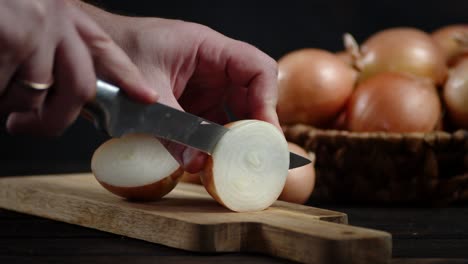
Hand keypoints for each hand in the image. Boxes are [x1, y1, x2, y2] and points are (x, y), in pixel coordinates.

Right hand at [0, 0, 156, 135]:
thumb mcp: (25, 9)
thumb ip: (45, 41)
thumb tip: (48, 83)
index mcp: (61, 11)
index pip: (105, 50)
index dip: (128, 77)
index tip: (147, 97)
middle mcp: (54, 19)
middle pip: (80, 88)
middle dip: (57, 118)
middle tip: (27, 124)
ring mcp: (31, 31)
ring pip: (35, 94)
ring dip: (8, 101)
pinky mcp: (7, 39)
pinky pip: (4, 90)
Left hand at [96, 16, 279, 171]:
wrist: (85, 54)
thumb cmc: (113, 54)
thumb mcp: (145, 95)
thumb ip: (172, 129)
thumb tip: (195, 164)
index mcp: (207, 49)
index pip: (257, 69)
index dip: (267, 100)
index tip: (264, 132)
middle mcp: (211, 66)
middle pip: (251, 93)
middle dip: (255, 126)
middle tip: (254, 156)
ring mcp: (201, 85)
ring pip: (233, 111)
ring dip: (235, 138)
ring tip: (235, 163)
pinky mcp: (190, 102)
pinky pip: (212, 123)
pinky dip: (214, 142)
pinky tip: (211, 160)